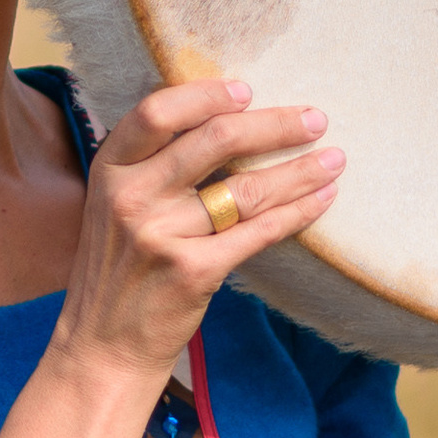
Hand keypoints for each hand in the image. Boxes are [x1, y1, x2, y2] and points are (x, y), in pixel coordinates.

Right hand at [49, 78, 341, 385]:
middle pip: (215, 140)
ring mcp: (161, 235)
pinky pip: (259, 232)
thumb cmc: (117, 271)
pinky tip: (323, 199)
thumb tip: (220, 120)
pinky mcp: (193, 272)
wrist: (103, 346)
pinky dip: (298, 212)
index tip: (248, 91)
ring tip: (334, 159)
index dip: (207, 95)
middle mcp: (131, 197)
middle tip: (315, 118)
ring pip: (247, 188)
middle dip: (274, 124)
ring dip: (299, 170)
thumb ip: (149, 165)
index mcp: (109, 170)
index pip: (158, 112)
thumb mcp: (113, 207)